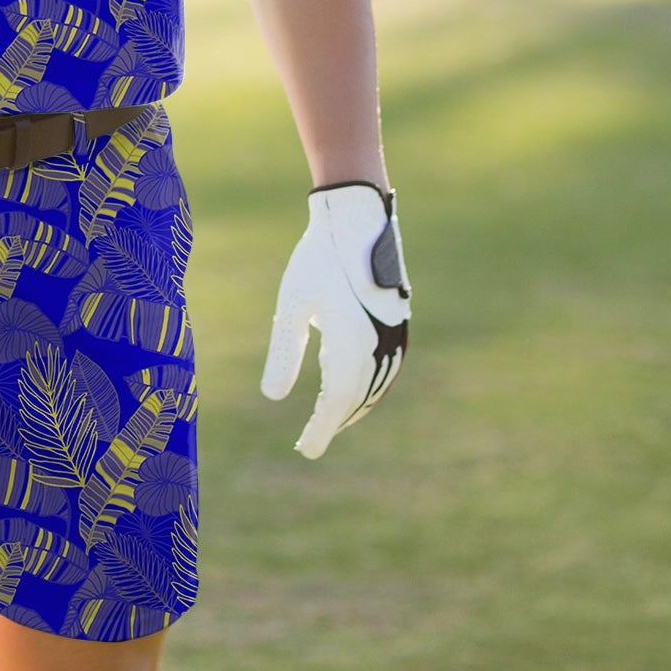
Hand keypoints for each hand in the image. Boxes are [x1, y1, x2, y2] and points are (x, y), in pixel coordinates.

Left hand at [261, 182, 409, 458]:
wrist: (355, 220)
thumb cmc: (317, 259)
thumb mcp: (292, 304)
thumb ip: (284, 351)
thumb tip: (272, 398)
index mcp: (352, 344)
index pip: (336, 403)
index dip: (322, 429)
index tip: (305, 450)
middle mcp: (380, 346)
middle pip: (356, 399)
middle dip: (334, 421)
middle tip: (311, 441)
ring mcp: (394, 337)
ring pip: (374, 387)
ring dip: (352, 406)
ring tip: (329, 419)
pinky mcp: (398, 325)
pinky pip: (385, 369)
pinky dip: (367, 386)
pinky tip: (348, 386)